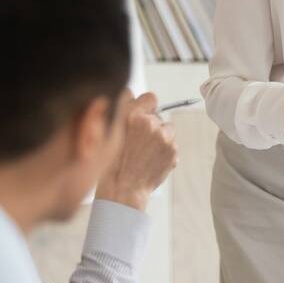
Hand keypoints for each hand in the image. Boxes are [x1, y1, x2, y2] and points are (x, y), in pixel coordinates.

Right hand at [95, 92, 177, 209]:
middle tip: (138, 143)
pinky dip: (164, 151)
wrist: (123, 189)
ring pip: (167, 130)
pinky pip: (171, 145)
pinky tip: (151, 161)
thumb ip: (123, 108)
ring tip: (144, 153)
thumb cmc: (112, 162)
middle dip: (151, 126)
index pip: (150, 97)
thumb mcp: (109, 131)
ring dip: (160, 138)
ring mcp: (164, 138)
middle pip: (158, 116)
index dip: (146, 107)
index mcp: (133, 115)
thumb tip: (131, 93)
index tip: (142, 116)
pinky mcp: (173, 151)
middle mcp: (151, 124)